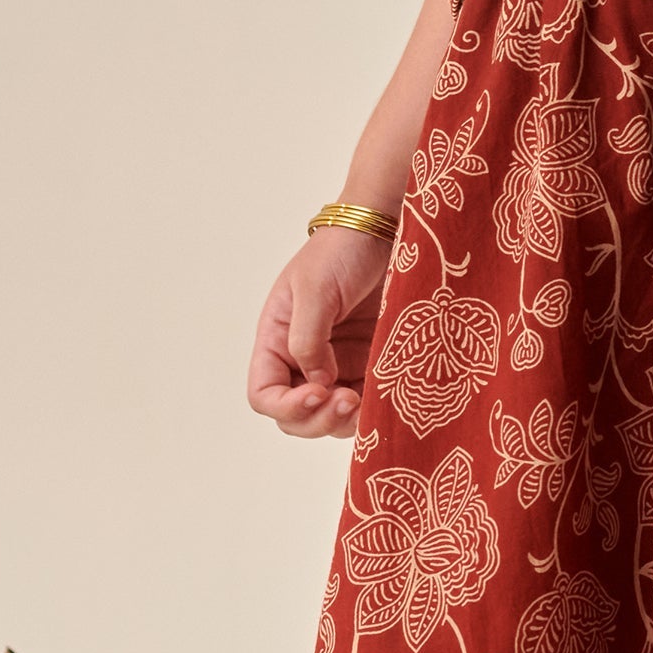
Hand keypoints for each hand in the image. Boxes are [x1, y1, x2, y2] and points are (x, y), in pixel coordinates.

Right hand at [248, 225, 390, 436]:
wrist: (388, 231)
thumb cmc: (343, 250)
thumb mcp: (315, 289)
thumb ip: (307, 339)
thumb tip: (317, 383)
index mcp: (277, 340)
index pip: (264, 393)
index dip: (286, 405)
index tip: (317, 393)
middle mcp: (303, 359)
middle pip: (296, 415)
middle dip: (318, 419)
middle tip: (348, 402)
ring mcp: (338, 365)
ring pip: (331, 417)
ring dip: (345, 421)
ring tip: (365, 403)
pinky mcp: (370, 365)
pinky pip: (364, 402)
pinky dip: (370, 410)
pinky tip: (383, 399)